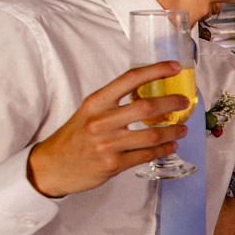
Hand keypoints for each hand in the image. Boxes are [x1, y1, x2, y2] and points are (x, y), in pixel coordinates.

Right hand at [27, 61, 189, 197]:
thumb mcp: (88, 112)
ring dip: (173, 131)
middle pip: (147, 107)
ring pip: (152, 134)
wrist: (50, 167)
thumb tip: (149, 94)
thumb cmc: (73, 137)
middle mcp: (101, 121)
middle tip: (185, 101)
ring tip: (182, 128)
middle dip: (173, 103)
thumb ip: (114, 103)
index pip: (130, 79)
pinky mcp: (113, 164)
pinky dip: (164, 149)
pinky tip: (170, 146)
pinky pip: (146, 155)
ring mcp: (108, 144)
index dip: (156, 70)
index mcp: (96, 102)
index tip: (175, 67)